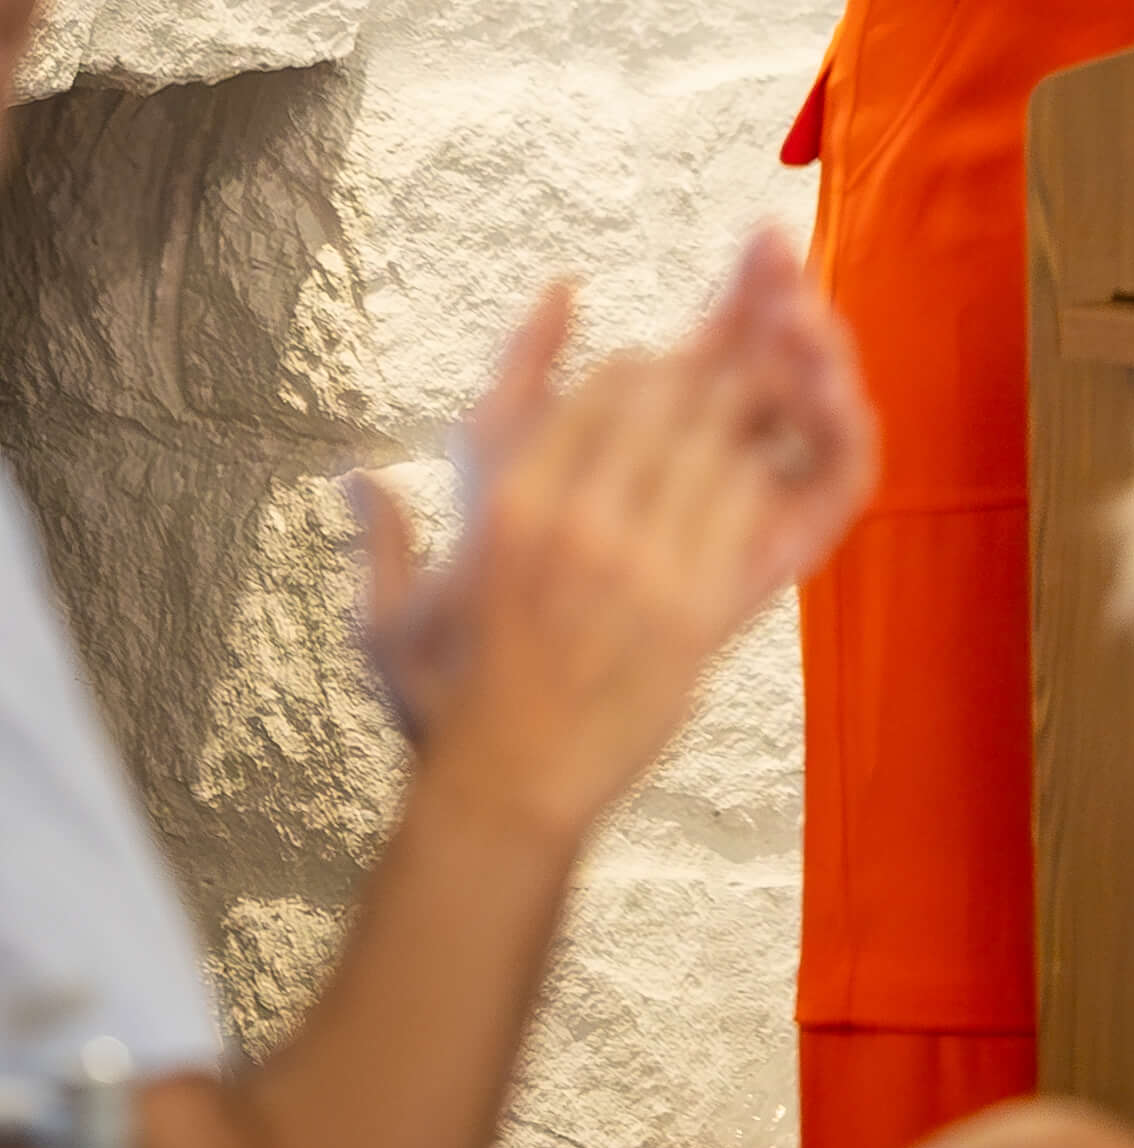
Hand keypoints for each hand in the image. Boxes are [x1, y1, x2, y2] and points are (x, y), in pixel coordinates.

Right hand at [349, 232, 878, 812]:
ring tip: (767, 389)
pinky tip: (768, 467)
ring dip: (746, 406)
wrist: (504, 801)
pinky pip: (745, 509)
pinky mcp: (694, 613)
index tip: (659, 360)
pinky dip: (761, 477)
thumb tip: (351, 471)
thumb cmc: (446, 708)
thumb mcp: (392, 614)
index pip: (603, 386)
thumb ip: (381, 533)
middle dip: (711, 362)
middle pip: (669, 395)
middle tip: (743, 347)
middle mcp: (575, 519)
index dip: (642, 365)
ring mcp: (638, 564)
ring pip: (716, 438)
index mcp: (509, 503)